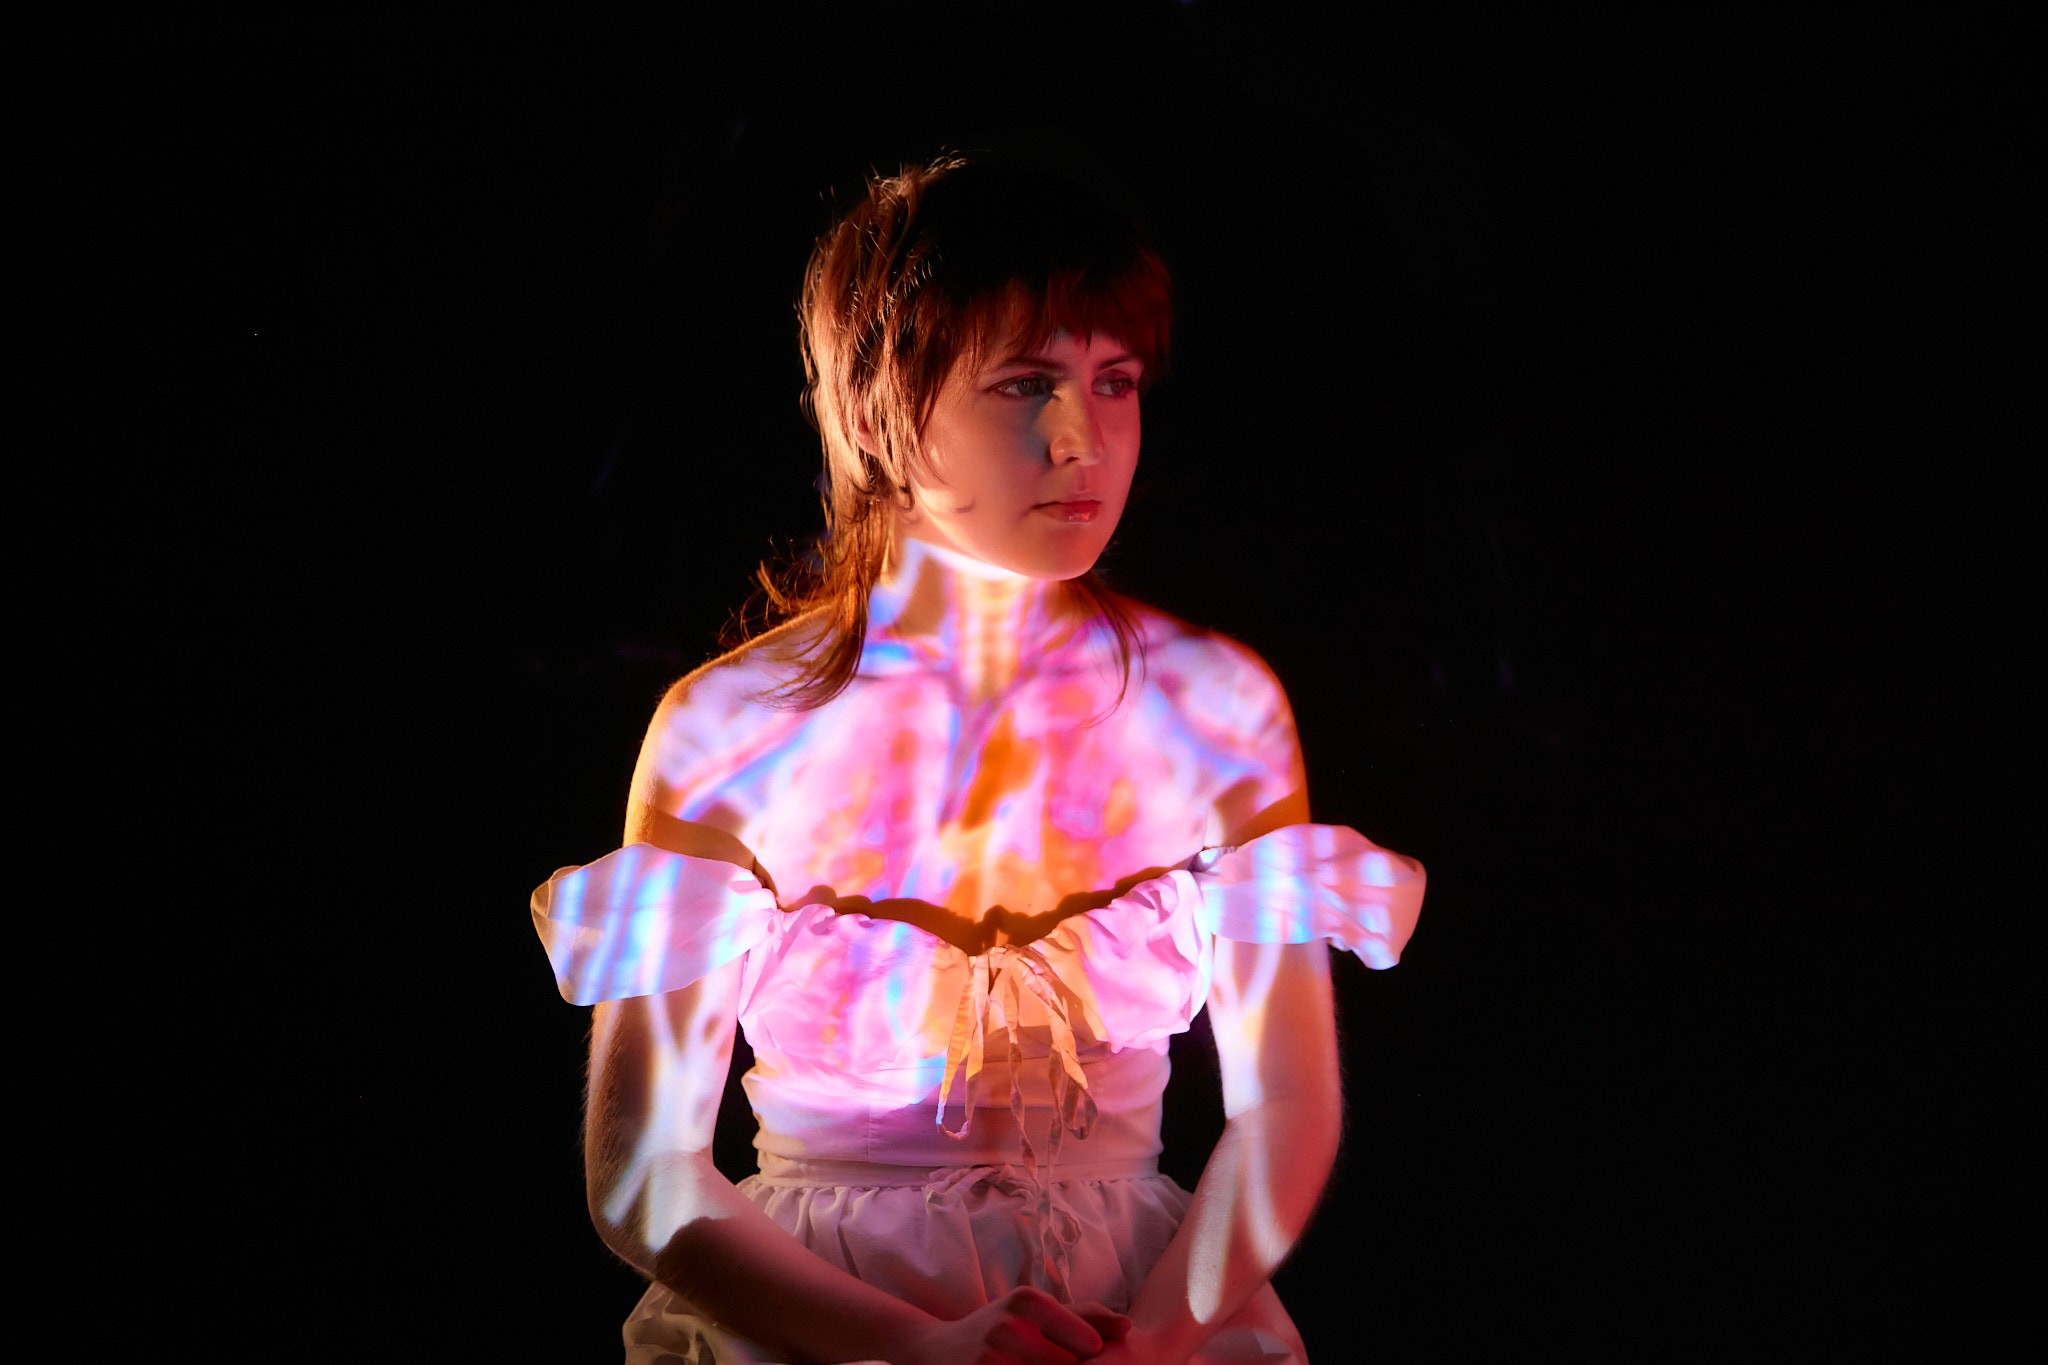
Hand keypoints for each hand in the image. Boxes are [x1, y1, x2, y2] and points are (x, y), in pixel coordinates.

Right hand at [894, 1288, 1131, 1364]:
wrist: (930, 1352)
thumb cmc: (996, 1331)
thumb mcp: (1033, 1313)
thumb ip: (1085, 1316)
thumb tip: (1129, 1326)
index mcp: (1029, 1301)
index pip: (1090, 1344)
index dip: (1090, 1361)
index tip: (1074, 1358)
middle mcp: (1010, 1325)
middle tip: (1042, 1361)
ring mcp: (993, 1357)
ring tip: (1029, 1364)